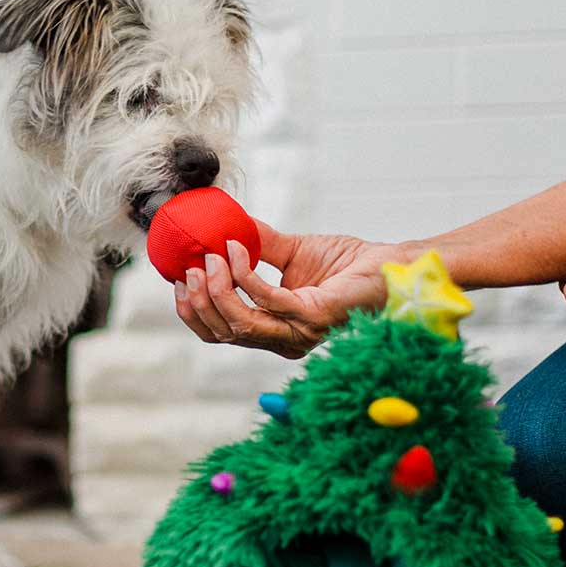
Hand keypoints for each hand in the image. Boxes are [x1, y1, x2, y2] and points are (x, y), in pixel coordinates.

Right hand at [173, 220, 422, 356]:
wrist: (389, 264)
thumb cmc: (347, 262)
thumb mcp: (291, 251)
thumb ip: (257, 245)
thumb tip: (220, 225)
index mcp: (273, 331)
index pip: (219, 333)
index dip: (191, 310)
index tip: (176, 278)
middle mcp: (283, 341)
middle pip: (222, 333)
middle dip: (198, 300)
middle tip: (190, 267)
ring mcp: (297, 333)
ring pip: (238, 323)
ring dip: (217, 287)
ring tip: (211, 255)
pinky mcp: (312, 318)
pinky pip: (266, 299)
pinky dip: (245, 273)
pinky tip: (238, 249)